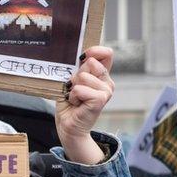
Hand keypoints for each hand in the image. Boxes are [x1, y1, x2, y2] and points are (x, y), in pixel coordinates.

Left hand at [56, 46, 114, 164]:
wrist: (68, 126)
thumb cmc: (69, 103)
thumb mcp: (71, 81)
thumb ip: (78, 68)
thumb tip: (81, 57)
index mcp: (101, 75)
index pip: (106, 54)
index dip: (95, 51)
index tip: (82, 57)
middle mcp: (107, 81)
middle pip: (90, 63)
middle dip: (76, 75)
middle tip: (74, 89)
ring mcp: (106, 90)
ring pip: (83, 76)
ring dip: (73, 88)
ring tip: (75, 98)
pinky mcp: (101, 100)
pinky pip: (80, 89)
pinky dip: (73, 96)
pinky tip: (76, 103)